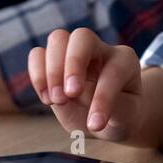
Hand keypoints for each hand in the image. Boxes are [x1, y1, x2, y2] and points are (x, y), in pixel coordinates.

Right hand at [27, 28, 142, 142]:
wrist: (107, 118)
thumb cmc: (121, 115)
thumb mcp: (125, 118)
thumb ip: (110, 107)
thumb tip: (80, 97)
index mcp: (124, 60)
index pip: (112, 71)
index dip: (102, 98)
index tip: (95, 125)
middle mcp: (98, 49)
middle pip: (82, 37)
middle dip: (72, 65)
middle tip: (70, 95)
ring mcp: (74, 53)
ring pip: (57, 39)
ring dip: (52, 71)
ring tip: (55, 101)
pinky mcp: (53, 62)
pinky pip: (37, 54)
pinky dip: (37, 75)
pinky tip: (46, 98)